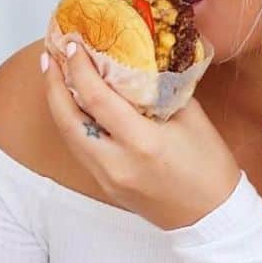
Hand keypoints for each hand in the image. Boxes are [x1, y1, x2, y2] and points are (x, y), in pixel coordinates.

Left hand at [42, 44, 241, 230]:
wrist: (212, 218)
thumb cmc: (209, 167)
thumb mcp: (193, 119)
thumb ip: (162, 89)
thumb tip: (138, 62)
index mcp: (142, 143)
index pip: (97, 99)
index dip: (79, 69)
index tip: (72, 44)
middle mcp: (117, 162)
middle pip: (68, 120)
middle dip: (54, 84)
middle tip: (49, 55)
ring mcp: (106, 177)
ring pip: (68, 136)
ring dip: (57, 103)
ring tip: (54, 74)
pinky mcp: (104, 186)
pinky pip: (79, 149)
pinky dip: (71, 123)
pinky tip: (72, 104)